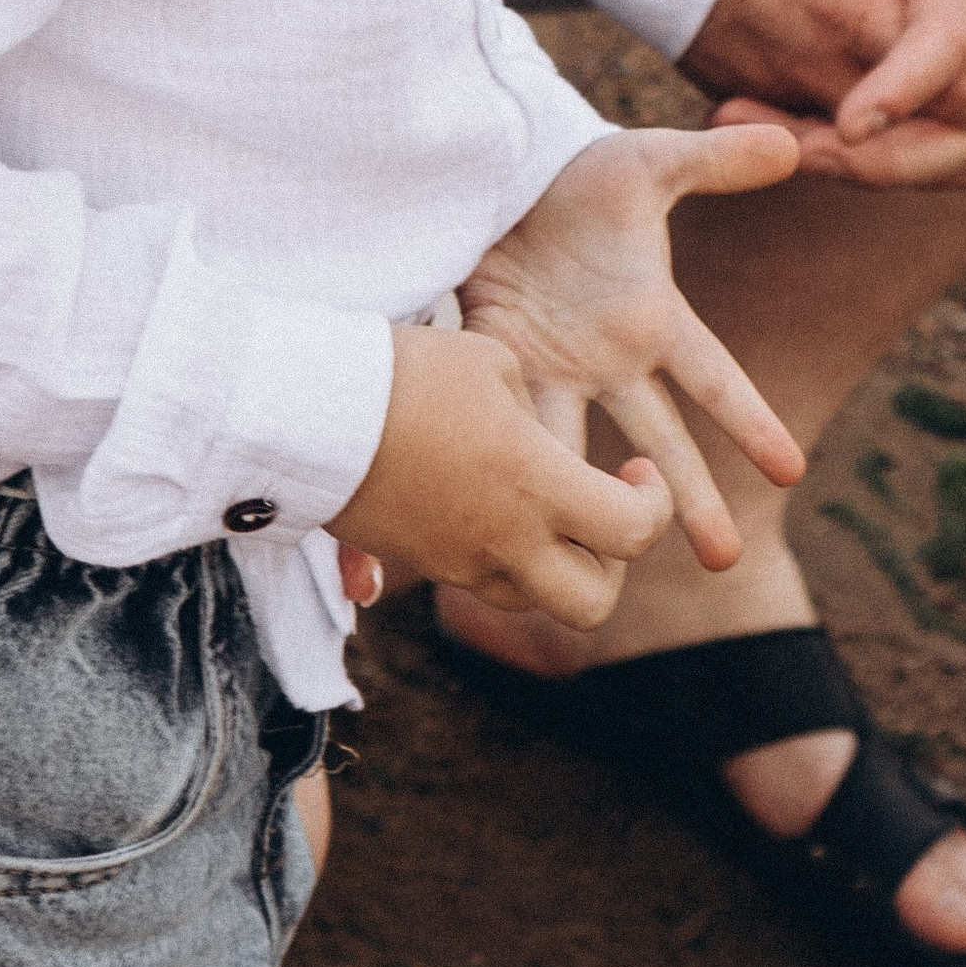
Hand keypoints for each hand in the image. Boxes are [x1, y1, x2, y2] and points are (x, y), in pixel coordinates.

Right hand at [329, 323, 675, 635]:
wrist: (309, 406)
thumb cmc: (409, 370)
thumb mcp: (493, 362)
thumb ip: (535, 410)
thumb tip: (538, 439)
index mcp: (536, 485)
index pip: (633, 533)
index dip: (656, 506)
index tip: (636, 471)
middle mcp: (504, 540)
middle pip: (590, 604)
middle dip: (611, 567)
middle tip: (599, 513)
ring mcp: (457, 559)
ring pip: (530, 597)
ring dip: (551, 563)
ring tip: (537, 504)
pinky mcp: (417, 559)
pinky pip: (474, 576)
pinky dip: (495, 552)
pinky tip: (479, 498)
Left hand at [458, 124, 805, 562]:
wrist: (500, 166)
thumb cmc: (578, 170)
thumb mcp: (648, 162)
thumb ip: (714, 160)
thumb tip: (792, 144)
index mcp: (651, 318)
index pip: (714, 379)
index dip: (751, 421)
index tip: (792, 470)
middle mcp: (606, 358)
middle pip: (656, 443)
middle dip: (689, 500)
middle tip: (725, 563)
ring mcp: (549, 364)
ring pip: (577, 452)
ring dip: (590, 509)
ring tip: (601, 574)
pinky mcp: (492, 358)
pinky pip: (496, 409)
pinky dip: (492, 454)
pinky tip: (489, 505)